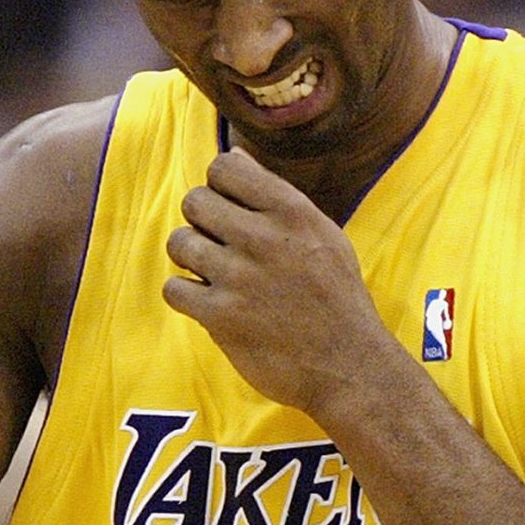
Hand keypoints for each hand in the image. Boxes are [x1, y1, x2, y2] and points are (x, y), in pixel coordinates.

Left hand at [164, 148, 395, 415]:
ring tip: (214, 274)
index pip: (225, 167)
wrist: (350, 366)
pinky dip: (187, 296)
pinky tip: (210, 303)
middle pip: (194, 200)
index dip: (220, 186)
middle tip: (221, 245)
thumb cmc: (338, 300)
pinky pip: (174, 289)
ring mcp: (239, 277)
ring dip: (191, 258)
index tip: (232, 210)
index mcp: (292, 212)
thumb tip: (235, 158)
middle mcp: (264, 238)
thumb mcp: (326, 237)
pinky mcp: (221, 316)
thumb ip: (279, 199)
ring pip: (178, 242)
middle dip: (202, 221)